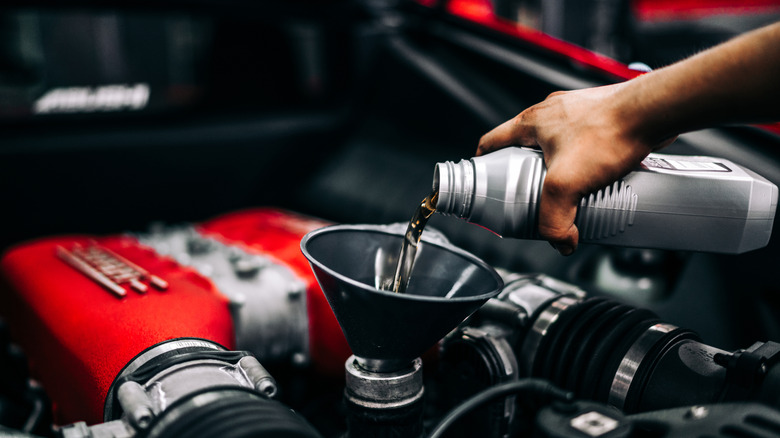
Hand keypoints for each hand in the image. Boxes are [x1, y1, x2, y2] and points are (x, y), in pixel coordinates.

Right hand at [477, 83, 670, 254]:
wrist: (654, 111)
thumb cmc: (610, 130)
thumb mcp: (566, 183)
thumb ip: (555, 218)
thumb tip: (559, 240)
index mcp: (531, 122)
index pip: (492, 142)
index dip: (484, 164)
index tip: (485, 181)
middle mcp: (552, 113)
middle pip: (525, 146)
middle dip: (526, 173)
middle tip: (533, 196)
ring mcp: (578, 113)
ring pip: (558, 145)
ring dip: (560, 168)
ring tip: (572, 190)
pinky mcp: (603, 118)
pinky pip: (586, 144)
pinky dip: (587, 162)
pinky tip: (600, 178)